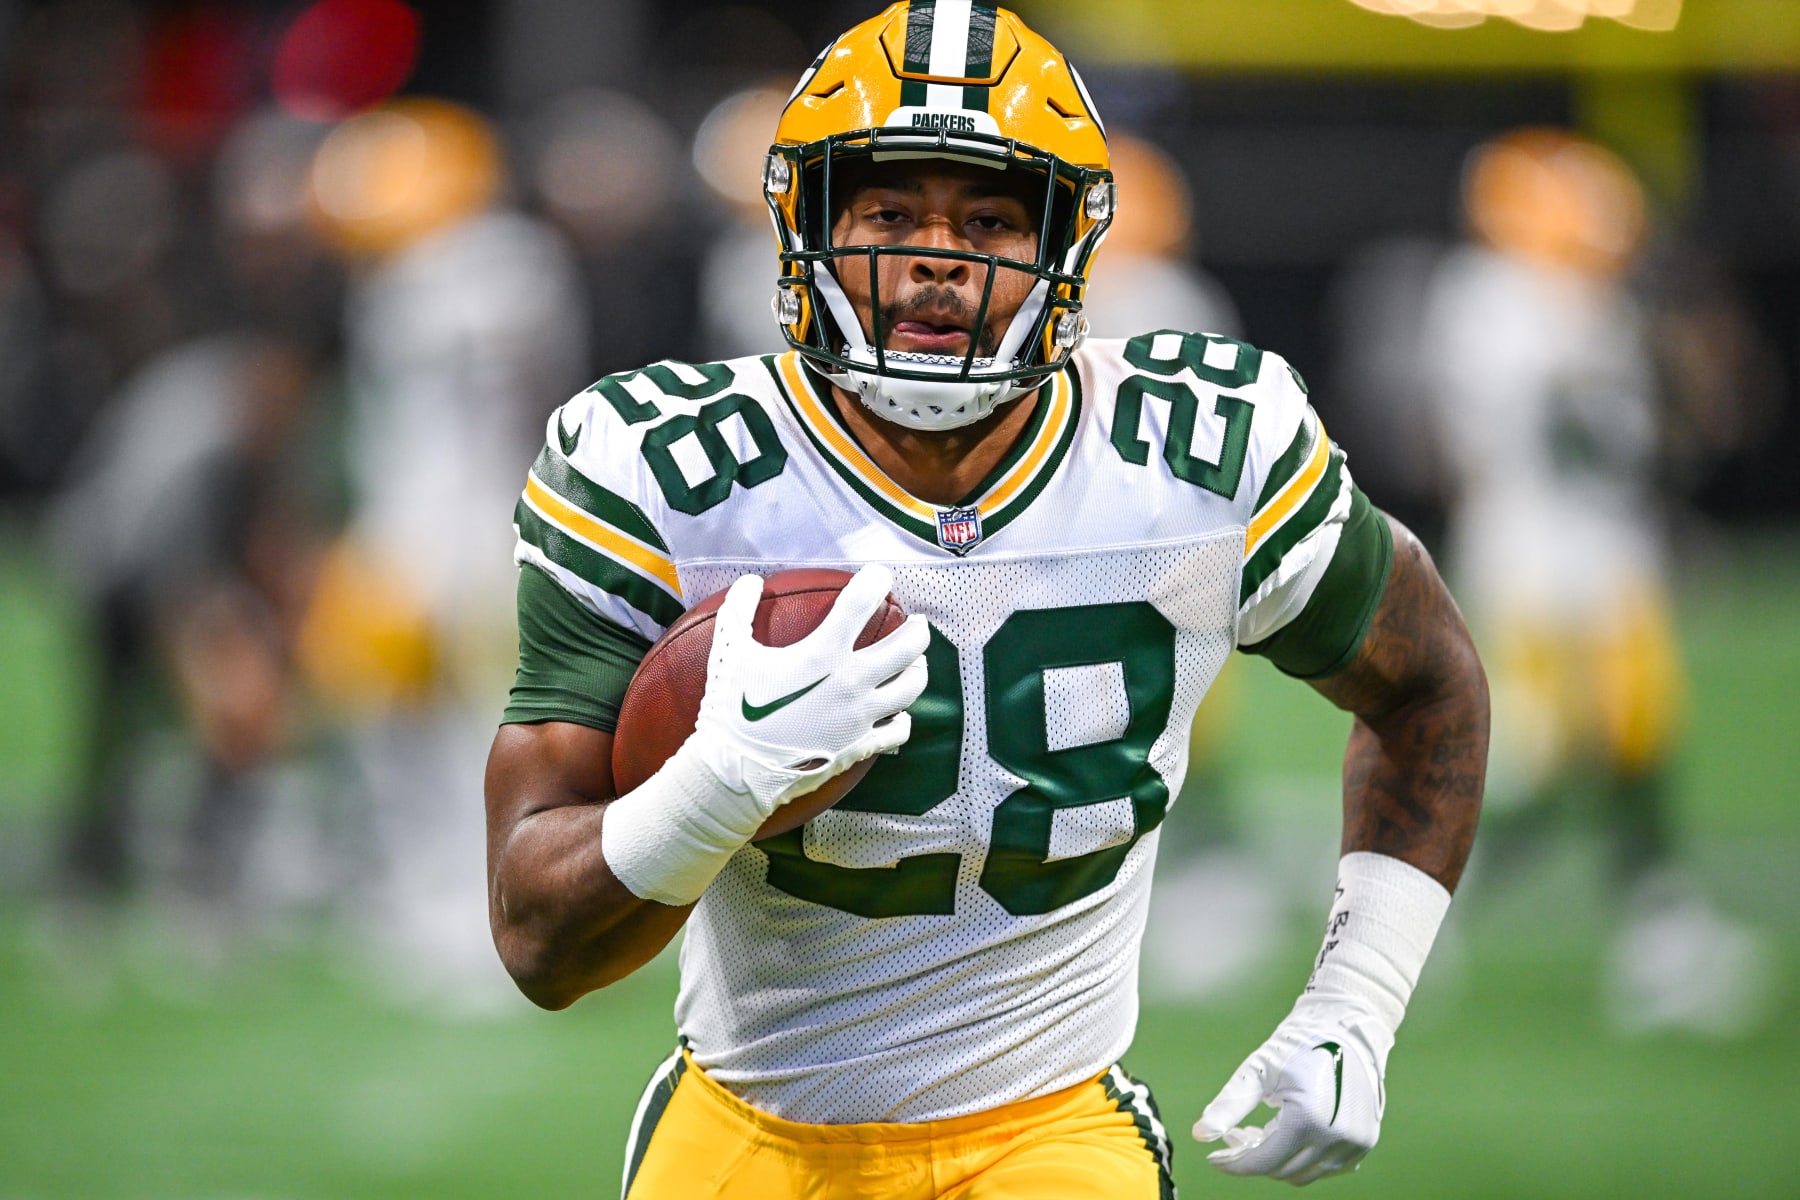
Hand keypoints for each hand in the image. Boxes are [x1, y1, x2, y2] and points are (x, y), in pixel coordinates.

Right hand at [689, 564, 929, 818]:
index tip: (879, 575)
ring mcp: (860, 716)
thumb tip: (750, 581)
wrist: (737, 771)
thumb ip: (738, 611)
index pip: (861, 603)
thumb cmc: (733, 710)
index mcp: (823, 654)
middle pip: (907, 647)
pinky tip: (899, 713)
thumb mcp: (729, 653)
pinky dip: (903, 719)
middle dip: (918, 630)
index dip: (875, 580)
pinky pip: (898, 730)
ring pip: (911, 687)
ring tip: (916, 662)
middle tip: (918, 622)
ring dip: (918, 669)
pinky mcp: (860, 746)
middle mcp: (851, 682)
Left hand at [1193, 994, 1391, 1185]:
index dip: (1234, 1163)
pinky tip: (1285, 1133)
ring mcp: (1354, 1144)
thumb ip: (1229, 1105)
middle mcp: (1336, 1139)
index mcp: (1308, 1120)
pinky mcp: (1363, 1143)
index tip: (1214, 1157)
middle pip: (1281, 1170)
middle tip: (1235, 1136)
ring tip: (1260, 1132)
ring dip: (1277, 1160)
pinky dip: (1301, 1158)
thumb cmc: (1298, 1044)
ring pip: (1303, 1174)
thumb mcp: (1258, 1071)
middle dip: (1253, 1158)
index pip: (1263, 1161)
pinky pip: (1325, 1167)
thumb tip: (1199, 1135)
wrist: (1345, 1028)